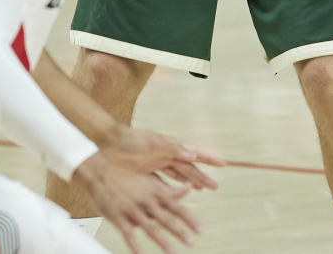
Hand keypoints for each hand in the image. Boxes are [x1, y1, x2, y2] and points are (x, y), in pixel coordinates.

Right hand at [73, 149, 200, 253]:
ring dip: (162, 240)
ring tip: (172, 251)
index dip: (189, 219)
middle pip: (166, 218)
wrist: (99, 168)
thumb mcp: (150, 177)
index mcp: (155, 191)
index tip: (199, 230)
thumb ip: (169, 187)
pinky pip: (127, 233)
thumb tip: (190, 187)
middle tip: (192, 242)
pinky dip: (134, 245)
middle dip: (180, 231)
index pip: (177, 207)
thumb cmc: (126, 172)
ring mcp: (132, 208)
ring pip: (149, 226)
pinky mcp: (117, 215)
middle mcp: (146, 200)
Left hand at [104, 125, 224, 192]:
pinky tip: (180, 191)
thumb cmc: (131, 141)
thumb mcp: (153, 145)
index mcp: (170, 146)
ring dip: (192, 181)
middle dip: (203, 176)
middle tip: (216, 187)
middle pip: (189, 168)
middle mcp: (166, 154)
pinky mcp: (148, 171)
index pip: (194, 153)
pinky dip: (175, 186)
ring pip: (179, 174)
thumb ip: (173, 149)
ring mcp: (157, 162)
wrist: (109, 142)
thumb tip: (194, 154)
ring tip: (203, 189)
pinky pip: (166, 179)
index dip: (208, 158)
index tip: (223, 164)